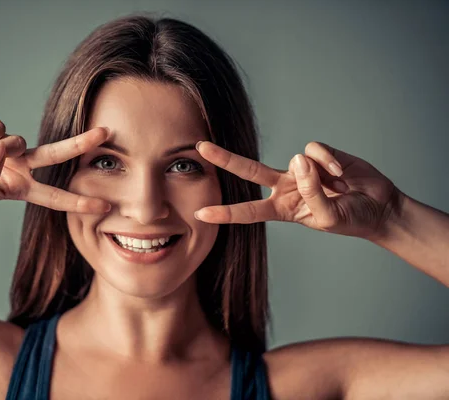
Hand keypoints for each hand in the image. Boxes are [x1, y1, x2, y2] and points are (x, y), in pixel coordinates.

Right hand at [0, 116, 111, 212]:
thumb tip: (1, 151)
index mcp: (19, 187)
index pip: (55, 196)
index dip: (78, 201)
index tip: (104, 205)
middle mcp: (19, 164)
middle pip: (56, 154)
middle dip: (81, 144)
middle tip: (105, 134)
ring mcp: (6, 144)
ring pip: (16, 141)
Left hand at [194, 141, 401, 239]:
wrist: (378, 207)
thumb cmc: (350, 218)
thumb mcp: (328, 217)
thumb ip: (311, 192)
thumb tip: (297, 160)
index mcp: (282, 209)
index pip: (248, 212)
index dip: (225, 213)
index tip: (200, 213)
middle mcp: (285, 186)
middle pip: (249, 171)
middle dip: (225, 159)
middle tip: (200, 148)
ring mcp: (300, 169)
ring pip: (293, 159)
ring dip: (320, 176)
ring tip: (341, 189)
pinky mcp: (318, 153)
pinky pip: (314, 151)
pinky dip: (329, 162)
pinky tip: (343, 173)